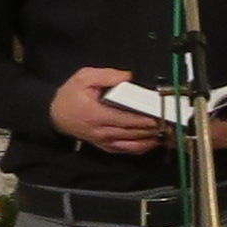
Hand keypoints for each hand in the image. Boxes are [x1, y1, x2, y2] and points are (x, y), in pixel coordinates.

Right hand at [52, 64, 168, 156]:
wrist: (55, 115)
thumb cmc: (70, 95)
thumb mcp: (84, 77)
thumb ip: (108, 75)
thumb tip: (129, 76)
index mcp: (98, 114)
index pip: (126, 119)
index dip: (144, 120)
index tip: (159, 117)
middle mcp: (102, 132)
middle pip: (133, 132)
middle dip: (153, 129)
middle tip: (171, 124)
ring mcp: (105, 142)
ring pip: (132, 144)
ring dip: (151, 140)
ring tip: (167, 133)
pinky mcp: (106, 147)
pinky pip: (127, 150)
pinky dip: (142, 147)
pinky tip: (153, 142)